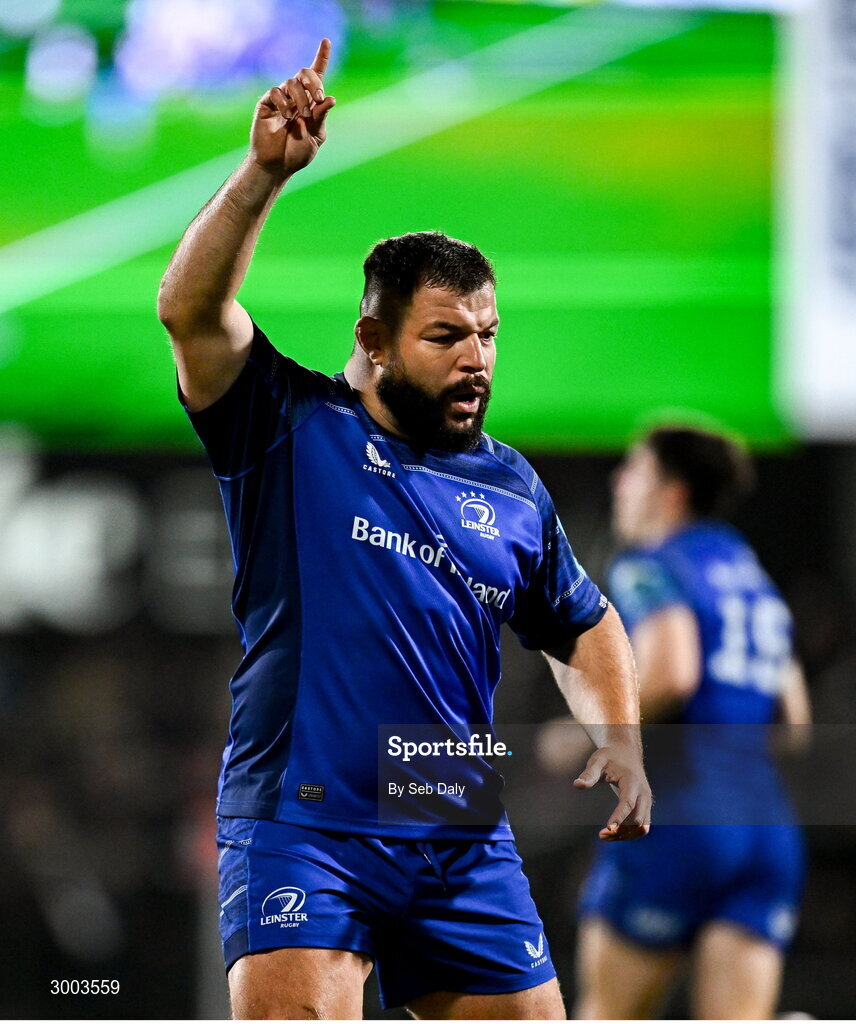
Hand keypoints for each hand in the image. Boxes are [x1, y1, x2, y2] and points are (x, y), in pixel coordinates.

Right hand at [250, 38, 335, 179]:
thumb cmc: (297, 153)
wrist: (278, 165)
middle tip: (317, 100)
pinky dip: (284, 103)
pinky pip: (276, 92)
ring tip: (300, 117)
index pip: (317, 75)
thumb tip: (331, 99)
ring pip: (292, 83)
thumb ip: (321, 117)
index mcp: (311, 102)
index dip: (322, 57)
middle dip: (314, 83)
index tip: (326, 41)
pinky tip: (286, 117)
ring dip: (300, 99)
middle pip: (305, 73)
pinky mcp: (267, 103)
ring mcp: (281, 99)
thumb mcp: (316, 136)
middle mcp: (296, 96)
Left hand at [574, 742, 651, 840]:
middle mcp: (643, 793)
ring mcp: (646, 801)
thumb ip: (589, 773)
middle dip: (621, 831)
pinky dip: (630, 834)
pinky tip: (613, 833)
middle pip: (638, 820)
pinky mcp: (645, 807)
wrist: (626, 752)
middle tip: (601, 835)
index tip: (608, 829)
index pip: (628, 803)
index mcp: (632, 781)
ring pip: (642, 827)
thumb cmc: (609, 756)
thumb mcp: (597, 760)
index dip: (619, 817)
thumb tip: (577, 785)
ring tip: (604, 836)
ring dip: (626, 835)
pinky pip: (643, 826)